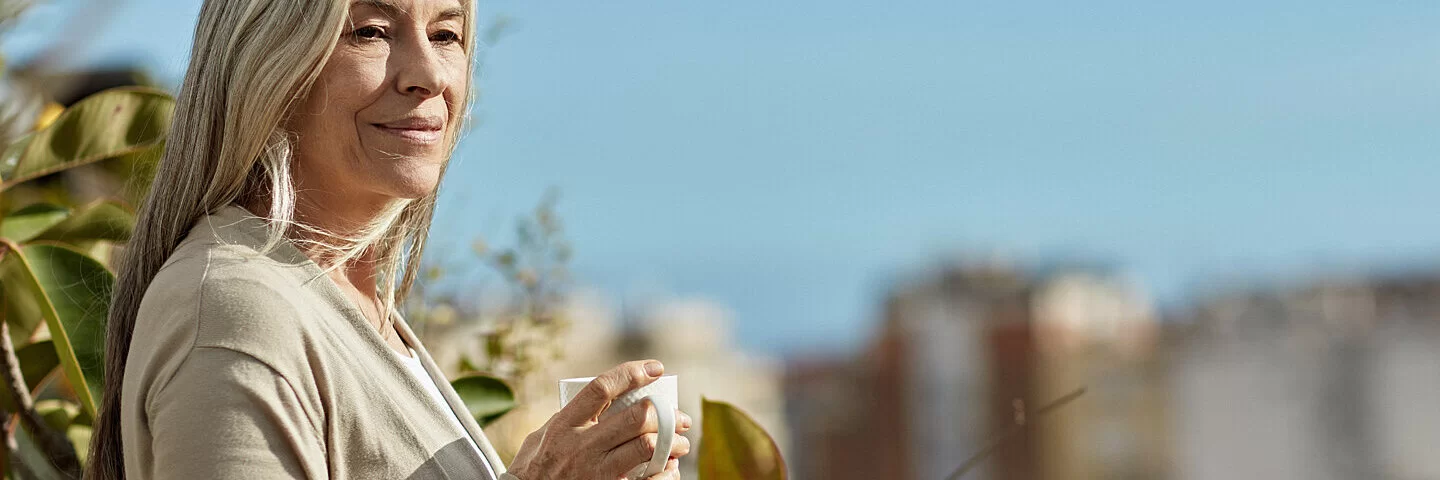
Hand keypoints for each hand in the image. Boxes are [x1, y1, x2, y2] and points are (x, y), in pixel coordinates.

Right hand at [508, 360, 693, 479]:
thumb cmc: (533, 470)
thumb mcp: (541, 437)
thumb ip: (567, 418)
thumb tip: (598, 400)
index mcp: (565, 425)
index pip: (602, 388)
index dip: (632, 373)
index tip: (655, 368)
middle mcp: (581, 446)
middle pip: (634, 417)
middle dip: (666, 413)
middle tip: (679, 417)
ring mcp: (595, 472)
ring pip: (646, 447)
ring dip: (672, 443)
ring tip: (680, 444)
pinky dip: (665, 474)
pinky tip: (670, 469)